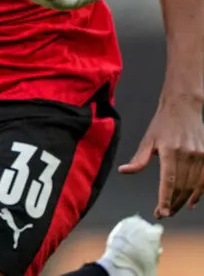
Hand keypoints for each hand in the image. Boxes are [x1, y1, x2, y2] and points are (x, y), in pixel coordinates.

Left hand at [121, 94, 203, 218]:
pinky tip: (192, 202)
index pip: (168, 181)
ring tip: (174, 209)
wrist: (183, 107)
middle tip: (163, 213)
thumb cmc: (163, 124)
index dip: (165, 199)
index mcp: (169, 151)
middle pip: (181, 187)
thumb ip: (139, 159)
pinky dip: (199, 193)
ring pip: (193, 186)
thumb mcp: (148, 140)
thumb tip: (124, 171)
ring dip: (184, 201)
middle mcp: (186, 154)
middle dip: (172, 203)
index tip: (162, 212)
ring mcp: (200, 156)